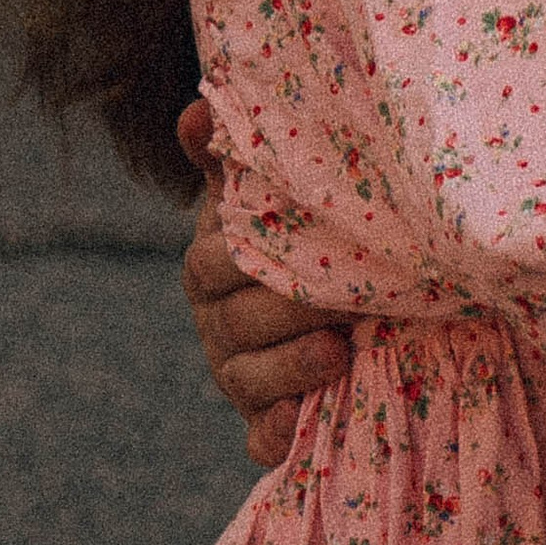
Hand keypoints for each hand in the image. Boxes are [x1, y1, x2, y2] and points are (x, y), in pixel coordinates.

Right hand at [176, 96, 354, 466]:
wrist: (327, 299)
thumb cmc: (290, 230)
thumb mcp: (261, 190)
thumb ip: (229, 155)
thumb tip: (197, 106)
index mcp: (210, 265)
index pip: (216, 263)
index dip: (255, 257)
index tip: (306, 244)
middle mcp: (217, 323)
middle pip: (238, 321)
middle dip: (290, 309)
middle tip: (348, 296)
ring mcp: (237, 376)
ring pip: (249, 380)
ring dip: (291, 370)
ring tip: (338, 352)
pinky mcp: (261, 423)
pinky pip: (258, 439)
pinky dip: (274, 436)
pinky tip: (297, 430)